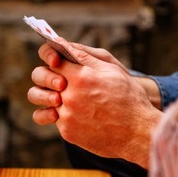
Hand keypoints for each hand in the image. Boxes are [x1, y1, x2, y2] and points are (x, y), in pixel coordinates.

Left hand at [27, 42, 160, 166]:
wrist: (138, 132)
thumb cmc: (129, 98)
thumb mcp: (112, 70)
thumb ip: (85, 56)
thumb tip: (63, 44)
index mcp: (81, 76)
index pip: (52, 58)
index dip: (51, 55)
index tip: (56, 60)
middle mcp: (70, 96)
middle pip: (40, 77)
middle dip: (46, 75)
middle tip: (59, 80)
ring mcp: (67, 115)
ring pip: (42, 100)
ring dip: (48, 96)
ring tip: (61, 98)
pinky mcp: (67, 132)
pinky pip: (53, 118)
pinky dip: (63, 115)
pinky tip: (78, 115)